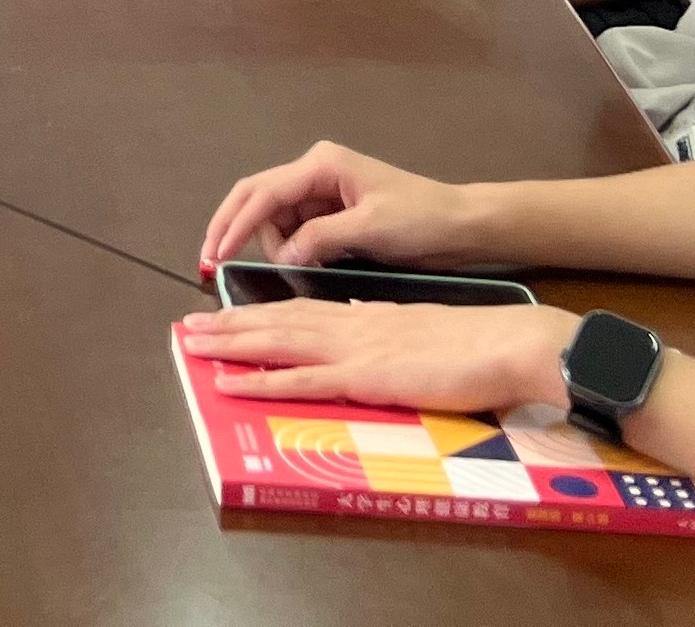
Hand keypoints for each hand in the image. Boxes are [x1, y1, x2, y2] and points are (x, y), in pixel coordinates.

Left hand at [174, 300, 574, 417]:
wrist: (505, 342)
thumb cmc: (475, 343)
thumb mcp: (422, 331)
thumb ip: (389, 331)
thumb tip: (368, 331)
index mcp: (366, 315)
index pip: (301, 309)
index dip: (262, 312)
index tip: (230, 314)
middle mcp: (350, 325)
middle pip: (278, 319)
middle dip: (230, 323)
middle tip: (189, 326)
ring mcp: (353, 349)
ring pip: (278, 341)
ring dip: (231, 344)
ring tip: (192, 344)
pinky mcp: (363, 377)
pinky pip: (300, 380)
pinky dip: (260, 382)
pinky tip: (229, 384)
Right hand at [198, 142, 485, 276]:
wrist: (461, 226)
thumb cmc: (421, 219)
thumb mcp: (369, 229)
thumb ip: (321, 238)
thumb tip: (283, 255)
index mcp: (322, 165)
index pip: (264, 193)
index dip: (235, 224)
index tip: (215, 254)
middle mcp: (316, 172)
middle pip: (257, 196)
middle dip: (233, 226)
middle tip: (210, 260)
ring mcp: (323, 192)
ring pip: (275, 217)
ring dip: (271, 243)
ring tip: (288, 269)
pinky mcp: (333, 213)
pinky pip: (296, 229)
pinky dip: (289, 247)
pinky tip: (296, 264)